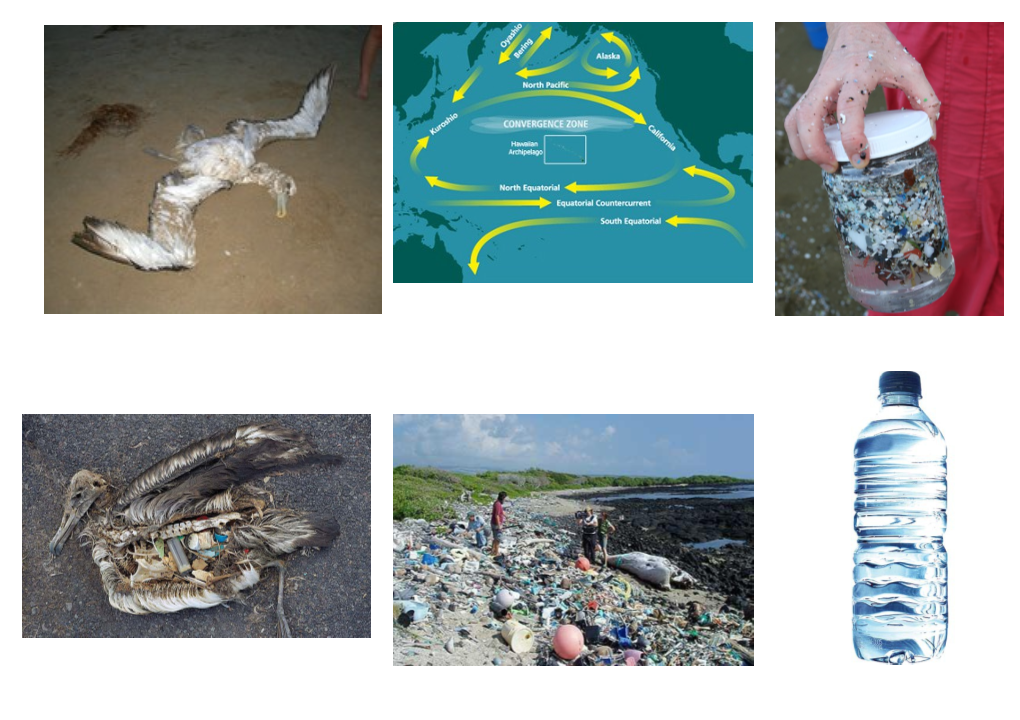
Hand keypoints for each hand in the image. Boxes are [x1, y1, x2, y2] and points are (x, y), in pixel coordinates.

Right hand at [784, 22, 939, 171]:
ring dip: (802, 147)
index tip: (861, 157)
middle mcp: (829, 81)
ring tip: (823, 161)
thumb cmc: (880, 48)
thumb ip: (924, 97)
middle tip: (833, 166)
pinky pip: (795, 120)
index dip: (852, 137)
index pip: (849, 108)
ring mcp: (815, 88)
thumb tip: (930, 130)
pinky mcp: (809, 95)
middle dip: (815, 148)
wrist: (854, 27)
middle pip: (807, 118)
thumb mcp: (908, 67)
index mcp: (857, 73)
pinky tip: (821, 144)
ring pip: (794, 121)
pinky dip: (802, 138)